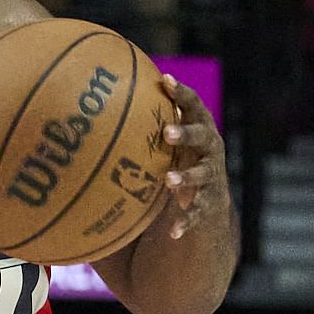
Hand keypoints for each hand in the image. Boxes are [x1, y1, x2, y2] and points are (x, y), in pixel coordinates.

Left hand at [155, 80, 230, 242]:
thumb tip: (100, 107)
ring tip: (168, 181)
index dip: (182, 93)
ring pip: (204, 175)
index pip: (194, 106)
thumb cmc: (177, 163)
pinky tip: (172, 233)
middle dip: (187, 133)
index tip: (165, 80)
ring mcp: (212, 178)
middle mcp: (210, 151)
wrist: (208, 202)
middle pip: (204, 136)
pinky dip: (185, 221)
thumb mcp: (165, 145)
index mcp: (198, 131)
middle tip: (168, 132)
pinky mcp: (210, 205)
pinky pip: (197, 214)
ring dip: (186, 177)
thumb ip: (144, 128)